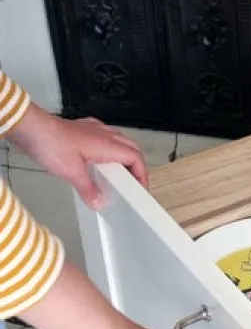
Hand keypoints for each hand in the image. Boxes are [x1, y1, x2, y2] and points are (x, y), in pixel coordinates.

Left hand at [9, 103, 147, 206]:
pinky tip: (98, 159)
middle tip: (133, 183)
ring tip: (117, 174)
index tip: (141, 188)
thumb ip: (88, 189)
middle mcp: (103, 134)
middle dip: (136, 166)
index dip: (142, 174)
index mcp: (107, 144)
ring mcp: (92, 129)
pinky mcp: (81, 129)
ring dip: (123, 157)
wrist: (30, 127)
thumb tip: (98, 200)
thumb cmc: (50, 143)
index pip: (135, 158)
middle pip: (131, 148)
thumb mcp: (71, 172)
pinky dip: (108, 149)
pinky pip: (103, 137)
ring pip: (119, 141)